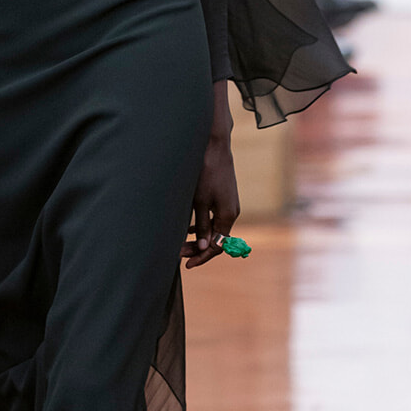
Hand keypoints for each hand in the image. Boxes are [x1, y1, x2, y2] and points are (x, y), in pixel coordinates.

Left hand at [182, 94, 239, 268]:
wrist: (214, 146)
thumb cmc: (206, 173)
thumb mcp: (199, 202)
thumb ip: (201, 225)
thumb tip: (203, 247)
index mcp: (228, 216)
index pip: (218, 245)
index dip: (202, 256)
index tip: (187, 264)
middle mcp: (231, 212)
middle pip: (216, 239)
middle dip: (197, 248)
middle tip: (178, 254)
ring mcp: (228, 204)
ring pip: (213, 228)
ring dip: (197, 237)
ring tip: (180, 243)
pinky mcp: (223, 197)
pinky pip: (213, 218)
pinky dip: (200, 225)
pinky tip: (186, 228)